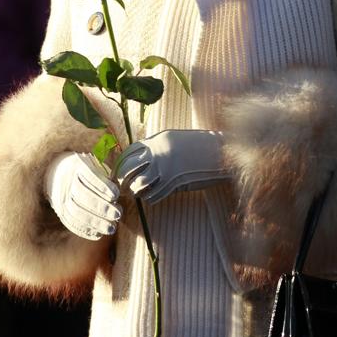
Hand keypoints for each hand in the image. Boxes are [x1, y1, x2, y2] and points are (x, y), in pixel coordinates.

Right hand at [44, 151, 121, 240]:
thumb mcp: (94, 163)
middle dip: (102, 207)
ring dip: (95, 222)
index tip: (116, 195)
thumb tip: (123, 188)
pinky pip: (71, 222)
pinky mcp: (60, 211)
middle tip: (118, 214)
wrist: (55, 172)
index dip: (102, 186)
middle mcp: (66, 181)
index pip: (89, 176)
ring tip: (112, 228)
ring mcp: (61, 197)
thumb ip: (107, 174)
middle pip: (82, 196)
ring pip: (76, 212)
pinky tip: (99, 234)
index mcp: (77, 165)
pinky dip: (85, 230)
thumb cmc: (85, 169)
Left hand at [115, 129, 229, 204]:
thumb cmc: (195, 144)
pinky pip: (154, 195)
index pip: (128, 154)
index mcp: (156, 141)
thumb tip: (138, 158)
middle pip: (128, 170)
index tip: (119, 171)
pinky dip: (150, 198)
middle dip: (123, 179)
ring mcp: (166, 170)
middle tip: (123, 186)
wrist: (217, 152)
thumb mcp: (172, 139)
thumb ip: (154, 146)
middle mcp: (158, 155)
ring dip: (136, 191)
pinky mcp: (175, 184)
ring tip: (138, 192)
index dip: (120, 164)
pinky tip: (153, 195)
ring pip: (139, 186)